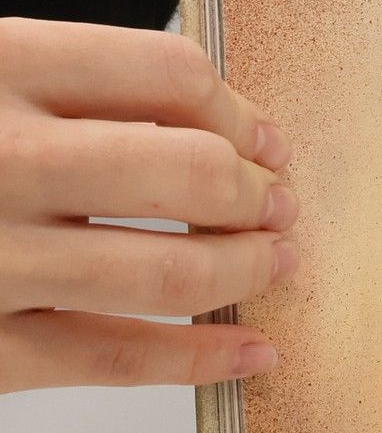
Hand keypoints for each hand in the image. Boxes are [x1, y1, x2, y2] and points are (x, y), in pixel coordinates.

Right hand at [0, 19, 296, 391]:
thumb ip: (52, 85)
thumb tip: (201, 119)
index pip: (164, 72)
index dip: (237, 108)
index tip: (262, 137)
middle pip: (190, 171)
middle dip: (256, 194)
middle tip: (278, 206)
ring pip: (172, 271)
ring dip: (248, 270)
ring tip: (275, 264)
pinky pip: (117, 359)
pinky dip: (202, 360)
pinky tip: (252, 352)